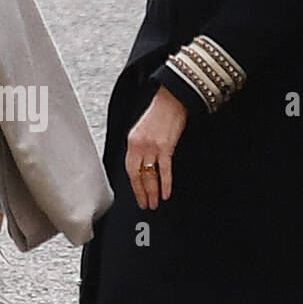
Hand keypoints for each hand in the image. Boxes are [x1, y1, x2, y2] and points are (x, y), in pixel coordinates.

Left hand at [126, 86, 187, 208]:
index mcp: (132, 141)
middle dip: (141, 193)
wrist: (173, 99)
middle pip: (137, 175)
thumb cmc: (160, 112)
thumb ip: (140, 146)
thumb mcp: (142, 129)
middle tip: (145, 204)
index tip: (137, 195)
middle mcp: (139, 145)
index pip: (129, 169)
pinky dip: (165, 183)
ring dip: (152, 191)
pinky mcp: (166, 146)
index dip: (133, 185)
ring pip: (149, 175)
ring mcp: (152, 146)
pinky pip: (164, 170)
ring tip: (154, 203)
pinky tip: (165, 193)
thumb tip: (142, 162)